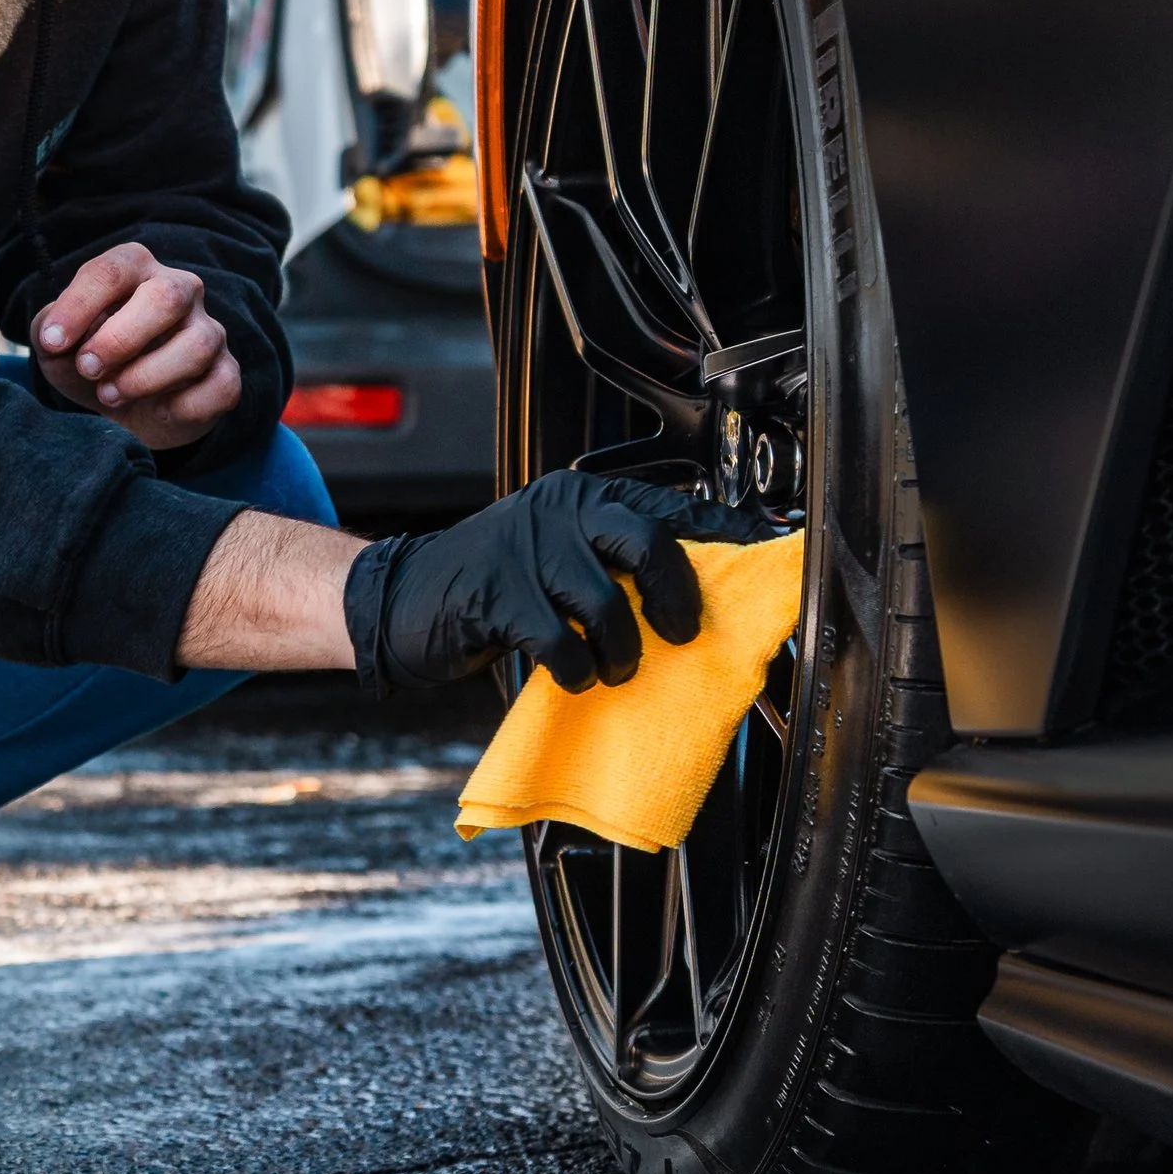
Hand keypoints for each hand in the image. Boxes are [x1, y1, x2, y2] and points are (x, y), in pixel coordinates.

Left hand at [32, 244, 239, 452]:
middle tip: (88, 368)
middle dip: (120, 339)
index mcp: (136, 269)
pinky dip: (180, 407)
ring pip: (195, 346)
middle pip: (167, 297)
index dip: (78, 306)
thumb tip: (57, 334)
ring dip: (145, 377)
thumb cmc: (91, 364)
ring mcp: (210, 332)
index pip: (112, 271)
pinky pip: (218, 387)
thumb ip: (48, 329)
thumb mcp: (57, 346)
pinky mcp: (226, 374)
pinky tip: (156, 410)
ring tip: (110, 394)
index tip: (51, 341)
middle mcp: (181, 290)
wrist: (125, 412)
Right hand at [348, 472, 775, 696]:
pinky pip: (557, 639)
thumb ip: (613, 565)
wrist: (402, 601)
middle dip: (675, 596)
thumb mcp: (555, 560)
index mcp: (581, 497)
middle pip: (645, 540)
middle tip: (680, 634)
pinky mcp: (495, 593)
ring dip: (620, 650)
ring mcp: (523, 548)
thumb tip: (698, 598)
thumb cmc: (492, 589)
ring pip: (604, 600)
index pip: (668, 505)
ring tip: (613, 670)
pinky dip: (574, 669)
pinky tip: (571, 677)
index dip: (723, 529)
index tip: (769, 548)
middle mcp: (556, 510)